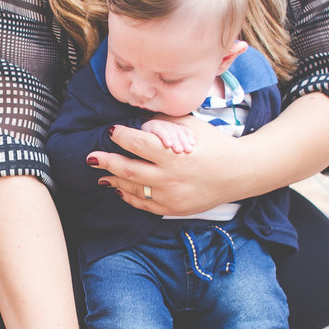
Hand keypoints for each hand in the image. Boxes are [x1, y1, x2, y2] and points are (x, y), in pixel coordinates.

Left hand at [89, 117, 250, 215]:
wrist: (238, 173)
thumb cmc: (214, 144)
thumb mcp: (191, 126)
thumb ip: (164, 123)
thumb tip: (138, 119)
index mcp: (173, 153)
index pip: (137, 143)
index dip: (120, 136)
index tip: (111, 131)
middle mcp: (169, 177)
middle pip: (127, 169)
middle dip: (106, 161)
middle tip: (91, 157)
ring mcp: (170, 196)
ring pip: (132, 189)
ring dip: (113, 180)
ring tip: (101, 173)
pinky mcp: (172, 209)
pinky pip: (143, 204)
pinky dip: (128, 196)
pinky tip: (118, 188)